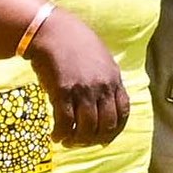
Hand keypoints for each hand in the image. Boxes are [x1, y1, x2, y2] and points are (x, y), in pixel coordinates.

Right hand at [25, 6, 130, 147]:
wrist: (49, 30)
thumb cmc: (72, 41)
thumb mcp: (99, 56)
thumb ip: (105, 78)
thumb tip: (104, 99)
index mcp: (113, 78)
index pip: (123, 113)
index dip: (115, 130)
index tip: (105, 137)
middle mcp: (101, 87)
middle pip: (106, 125)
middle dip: (95, 139)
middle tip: (82, 142)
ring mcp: (83, 90)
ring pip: (87, 128)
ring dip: (77, 140)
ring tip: (68, 141)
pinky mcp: (63, 92)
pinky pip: (66, 123)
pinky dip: (61, 134)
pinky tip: (55, 136)